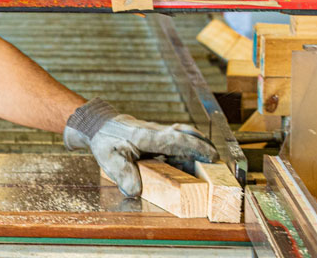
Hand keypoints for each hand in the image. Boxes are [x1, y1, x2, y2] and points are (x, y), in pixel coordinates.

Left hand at [63, 98, 217, 196]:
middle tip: (218, 164)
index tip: (212, 156)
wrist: (99, 126)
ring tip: (206, 170)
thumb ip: (123, 174)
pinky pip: (176, 143)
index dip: (195, 147)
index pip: (176, 139)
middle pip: (186, 135)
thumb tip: (135, 191)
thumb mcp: (109, 159)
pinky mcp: (157, 138)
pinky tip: (188, 168)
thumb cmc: (105, 140)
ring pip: (183, 138)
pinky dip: (186, 153)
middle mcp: (156, 132)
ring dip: (196, 151)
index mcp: (146, 136)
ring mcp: (157, 134)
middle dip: (203, 147)